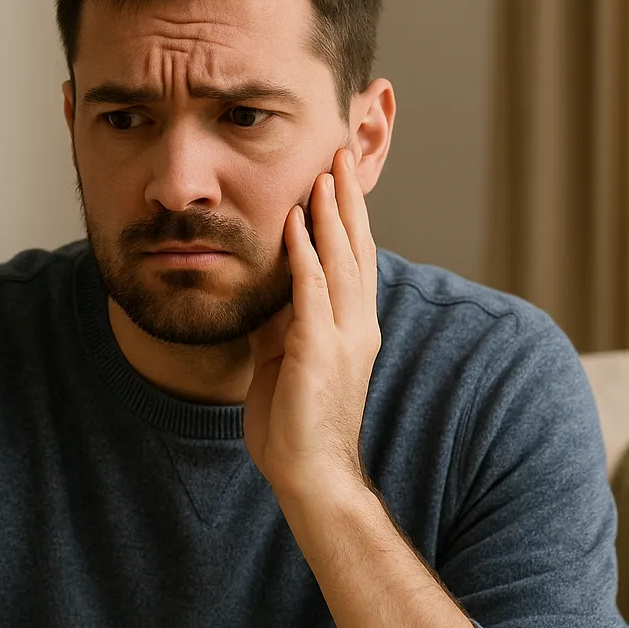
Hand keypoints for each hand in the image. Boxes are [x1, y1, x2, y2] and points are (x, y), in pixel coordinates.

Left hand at [244, 146, 380, 503]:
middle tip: (340, 153)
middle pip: (356, 248)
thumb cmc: (297, 424)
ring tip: (323, 172)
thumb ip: (285, 319)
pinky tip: (296, 222)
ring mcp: (343, 337)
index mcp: (355, 327)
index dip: (350, 215)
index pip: (356, 258)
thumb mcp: (288, 358)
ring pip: (339, 260)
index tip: (340, 176)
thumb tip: (270, 286)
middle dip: (348, 199)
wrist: (312, 475)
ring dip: (330, 213)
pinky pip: (311, 291)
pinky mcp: (318, 350)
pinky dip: (304, 253)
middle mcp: (358, 325)